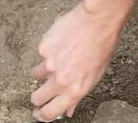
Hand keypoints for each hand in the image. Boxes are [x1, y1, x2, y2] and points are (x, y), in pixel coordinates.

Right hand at [30, 1, 123, 120]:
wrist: (96, 23)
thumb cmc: (101, 49)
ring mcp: (49, 63)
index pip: (50, 112)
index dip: (42, 115)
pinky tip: (61, 43)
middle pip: (37, 97)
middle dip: (37, 96)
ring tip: (57, 59)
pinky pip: (41, 54)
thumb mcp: (94, 77)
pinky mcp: (43, 48)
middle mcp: (60, 79)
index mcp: (74, 90)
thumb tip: (69, 108)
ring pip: (36, 74)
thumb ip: (78, 94)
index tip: (38, 114)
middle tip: (40, 92)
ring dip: (42, 71)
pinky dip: (48, 51)